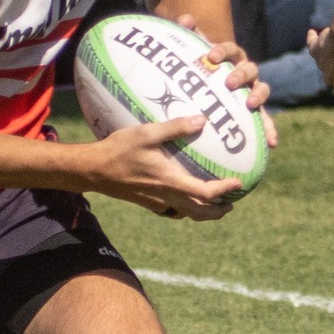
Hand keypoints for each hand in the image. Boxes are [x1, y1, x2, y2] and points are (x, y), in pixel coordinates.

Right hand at [91, 115, 241, 220]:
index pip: (206, 193)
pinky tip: (186, 197)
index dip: (225, 190)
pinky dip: (186, 208)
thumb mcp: (146, 133)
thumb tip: (202, 119)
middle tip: (232, 204)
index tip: (239, 183)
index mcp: (170, 181)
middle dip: (219, 211)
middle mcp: (166, 197)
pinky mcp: (148, 203)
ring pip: (187, 214)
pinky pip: (173, 211)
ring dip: (204, 212)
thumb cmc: (119, 149)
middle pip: (200, 213)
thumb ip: (175, 127)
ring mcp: (156, 203)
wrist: (93, 170)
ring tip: (216, 204)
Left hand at [175, 14, 277, 148]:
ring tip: (250, 105)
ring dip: (258, 96)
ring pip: (262, 90)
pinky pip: (265, 120)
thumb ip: (190, 36)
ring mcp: (253, 91)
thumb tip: (185, 18)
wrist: (211, 87)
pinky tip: (271, 143)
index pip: (230, 49)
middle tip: (228, 83)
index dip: (222, 51)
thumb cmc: (201, 71)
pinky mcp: (257, 111)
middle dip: (240, 75)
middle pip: (249, 69)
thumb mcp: (194, 53)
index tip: (210, 57)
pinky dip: (270, 130)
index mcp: (232, 57)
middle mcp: (246, 72)